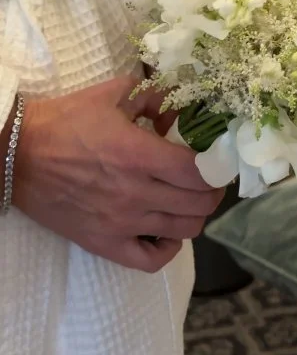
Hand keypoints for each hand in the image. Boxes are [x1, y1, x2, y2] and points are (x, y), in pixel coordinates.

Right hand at [12, 76, 223, 272]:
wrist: (20, 154)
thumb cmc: (68, 120)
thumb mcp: (114, 93)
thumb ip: (155, 96)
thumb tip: (181, 108)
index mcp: (138, 154)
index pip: (198, 172)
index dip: (217, 166)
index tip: (218, 157)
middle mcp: (135, 193)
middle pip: (198, 204)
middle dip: (213, 189)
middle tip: (210, 176)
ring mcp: (121, 223)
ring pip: (183, 230)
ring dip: (197, 214)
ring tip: (192, 198)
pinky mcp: (105, 243)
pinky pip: (151, 261)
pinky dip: (169, 248)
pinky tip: (168, 230)